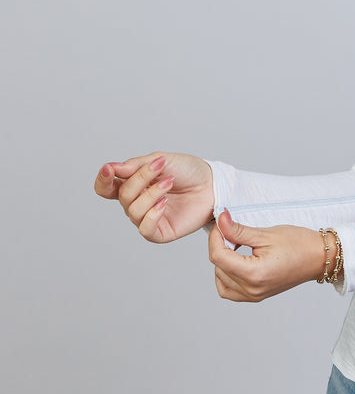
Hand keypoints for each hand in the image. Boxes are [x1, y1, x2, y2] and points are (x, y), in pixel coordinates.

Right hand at [95, 152, 213, 242]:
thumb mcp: (162, 160)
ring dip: (151, 194)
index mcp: (134, 185)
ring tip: (169, 183)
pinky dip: (152, 214)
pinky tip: (164, 203)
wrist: (212, 183)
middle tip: (160, 168)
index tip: (109, 169)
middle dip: (140, 179)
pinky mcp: (160, 232)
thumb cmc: (188, 171)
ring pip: (133, 210)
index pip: (106, 188)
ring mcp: (147, 218)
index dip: (103, 180)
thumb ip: (137, 166)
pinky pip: (145, 228)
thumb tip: (113, 168)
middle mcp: (137, 203)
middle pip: (123, 195)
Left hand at [208, 209, 330, 301]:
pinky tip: (236, 262)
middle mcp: (252, 289)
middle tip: (230, 231)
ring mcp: (254, 295)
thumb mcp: (267, 234)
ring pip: (221, 280)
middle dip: (220, 246)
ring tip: (235, 247)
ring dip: (222, 262)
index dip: (215, 237)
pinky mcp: (256, 296)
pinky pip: (230, 290)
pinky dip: (227, 277)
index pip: (218, 257)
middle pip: (218, 267)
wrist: (319, 257)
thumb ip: (238, 230)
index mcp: (255, 274)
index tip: (221, 223)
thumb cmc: (300, 244)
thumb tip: (220, 221)